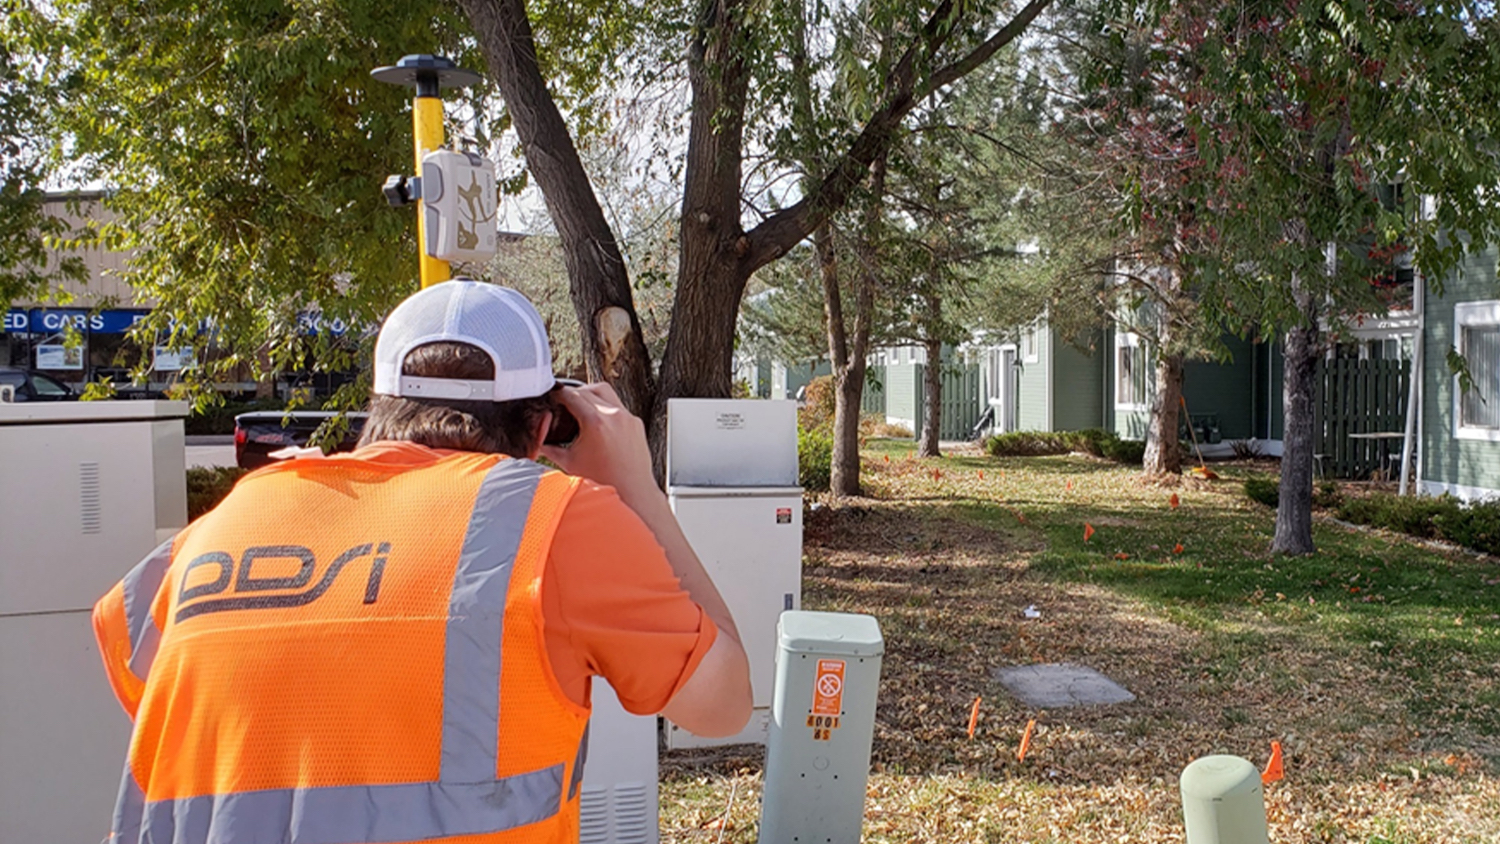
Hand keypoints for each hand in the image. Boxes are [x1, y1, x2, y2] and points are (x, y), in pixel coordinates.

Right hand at [539, 382, 659, 507]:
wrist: (633, 492)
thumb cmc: (605, 481)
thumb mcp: (569, 463)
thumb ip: (550, 448)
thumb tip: (539, 438)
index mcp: (596, 422)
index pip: (572, 395)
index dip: (558, 394)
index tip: (553, 397)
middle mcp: (614, 415)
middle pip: (588, 389)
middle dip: (573, 393)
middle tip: (564, 403)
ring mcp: (627, 418)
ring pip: (606, 392)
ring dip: (591, 395)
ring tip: (580, 409)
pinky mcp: (636, 423)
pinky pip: (617, 406)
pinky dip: (605, 408)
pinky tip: (597, 422)